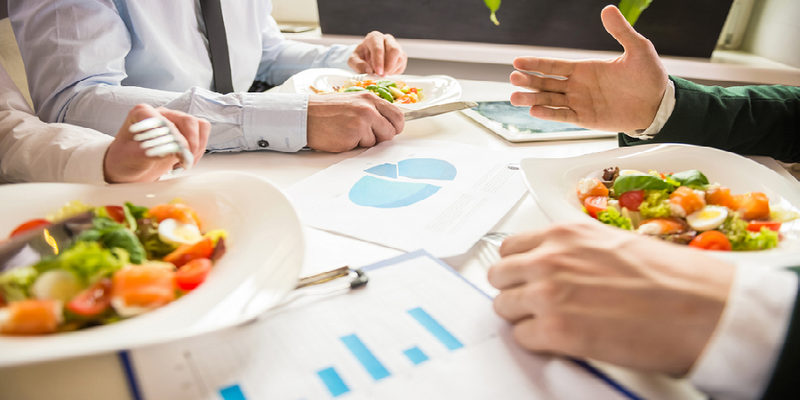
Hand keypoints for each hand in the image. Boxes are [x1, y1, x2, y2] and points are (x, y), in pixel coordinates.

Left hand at [104, 104, 209, 182]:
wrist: (126, 170)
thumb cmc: (124, 161)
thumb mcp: (133, 157)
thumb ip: (155, 150)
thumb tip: (176, 148)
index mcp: (143, 113)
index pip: (169, 121)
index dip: (176, 140)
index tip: (173, 156)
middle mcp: (160, 114)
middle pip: (189, 121)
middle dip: (191, 144)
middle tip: (185, 160)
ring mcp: (173, 122)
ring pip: (199, 126)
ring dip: (197, 146)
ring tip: (184, 162)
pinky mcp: (182, 133)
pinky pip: (201, 135)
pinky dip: (199, 149)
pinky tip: (185, 160)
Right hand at [306, 92, 403, 151]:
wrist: (306, 116)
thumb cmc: (327, 111)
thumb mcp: (353, 101)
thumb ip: (371, 109)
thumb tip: (388, 123)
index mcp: (369, 98)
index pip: (397, 114)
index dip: (395, 126)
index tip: (389, 130)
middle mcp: (368, 108)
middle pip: (392, 130)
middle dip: (383, 136)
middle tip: (369, 135)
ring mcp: (362, 122)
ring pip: (378, 140)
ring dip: (366, 141)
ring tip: (349, 132)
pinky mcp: (354, 135)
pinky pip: (364, 147)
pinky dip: (355, 145)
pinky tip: (342, 137)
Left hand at [348, 31, 406, 76]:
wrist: (368, 56)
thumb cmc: (362, 56)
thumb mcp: (353, 60)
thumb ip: (358, 65)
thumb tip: (368, 70)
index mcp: (374, 37)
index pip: (378, 48)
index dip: (379, 61)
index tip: (378, 72)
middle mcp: (387, 39)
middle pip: (393, 50)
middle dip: (388, 66)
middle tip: (382, 75)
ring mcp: (396, 46)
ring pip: (400, 57)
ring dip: (391, 69)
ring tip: (382, 74)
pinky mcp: (402, 54)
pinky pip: (402, 64)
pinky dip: (395, 71)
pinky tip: (387, 72)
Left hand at [488, 222, 734, 375]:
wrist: (702, 309)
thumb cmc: (673, 279)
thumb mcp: (614, 245)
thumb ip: (578, 253)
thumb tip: (560, 267)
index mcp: (566, 234)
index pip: (512, 246)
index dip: (520, 267)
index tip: (526, 278)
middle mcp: (550, 258)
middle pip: (500, 275)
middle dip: (515, 290)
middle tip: (534, 305)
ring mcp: (548, 294)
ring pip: (504, 306)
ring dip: (523, 317)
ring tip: (551, 325)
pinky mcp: (555, 331)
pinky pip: (522, 338)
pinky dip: (538, 343)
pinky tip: (564, 342)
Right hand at [509, 5, 667, 131]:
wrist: (660, 104)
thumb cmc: (650, 77)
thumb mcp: (638, 49)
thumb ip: (620, 31)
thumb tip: (607, 10)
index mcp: (585, 69)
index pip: (554, 65)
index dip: (536, 63)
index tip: (519, 61)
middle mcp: (578, 86)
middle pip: (546, 83)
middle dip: (528, 81)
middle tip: (513, 78)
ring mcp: (580, 103)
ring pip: (550, 101)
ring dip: (532, 99)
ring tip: (515, 97)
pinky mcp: (586, 119)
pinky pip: (563, 117)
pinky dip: (549, 114)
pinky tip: (535, 111)